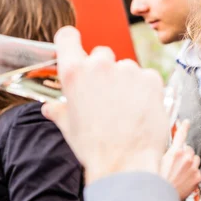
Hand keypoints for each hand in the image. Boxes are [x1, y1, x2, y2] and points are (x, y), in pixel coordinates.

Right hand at [42, 27, 167, 183]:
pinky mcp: (151, 79)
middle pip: (101, 54)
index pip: (67, 37)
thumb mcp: (69, 127)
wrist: (126, 164)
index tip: (75, 47)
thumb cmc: (94, 148)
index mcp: (74, 73)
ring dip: (126, 82)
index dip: (71, 41)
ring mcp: (128, 70)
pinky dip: (145, 90)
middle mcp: (101, 65)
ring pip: (126, 68)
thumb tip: (50, 108)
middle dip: (103, 70)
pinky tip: (141, 111)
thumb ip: (59, 110)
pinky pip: (146, 77)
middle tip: (106, 96)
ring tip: (126, 110)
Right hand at [160, 120, 200, 200]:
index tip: (187, 122)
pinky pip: (197, 170)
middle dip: (184, 153)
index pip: (180, 135)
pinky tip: (184, 179)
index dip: (184, 127)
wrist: (161, 196)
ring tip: (180, 171)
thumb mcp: (157, 162)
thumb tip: (172, 150)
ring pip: (194, 159)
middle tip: (176, 163)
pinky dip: (192, 173)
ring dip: (189, 162)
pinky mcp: (197, 177)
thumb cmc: (157, 180)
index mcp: (175, 152)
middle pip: (189, 149)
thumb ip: (166, 154)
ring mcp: (193, 168)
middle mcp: (186, 158)